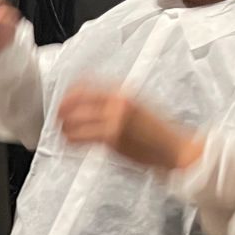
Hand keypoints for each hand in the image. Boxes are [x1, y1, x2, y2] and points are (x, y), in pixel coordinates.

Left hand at [56, 85, 205, 172]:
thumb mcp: (138, 106)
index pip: (84, 85)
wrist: (176, 149)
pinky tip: (71, 142)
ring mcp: (114, 119)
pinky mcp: (112, 138)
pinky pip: (82, 137)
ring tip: (63, 132)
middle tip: (58, 118)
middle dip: (62, 111)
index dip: (68, 94)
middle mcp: (117, 102)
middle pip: (75, 101)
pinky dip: (71, 140)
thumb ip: (115, 103)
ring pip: (75, 119)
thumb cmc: (159, 131)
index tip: (62, 101)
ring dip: (64, 127)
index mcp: (123, 92)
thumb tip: (90, 103)